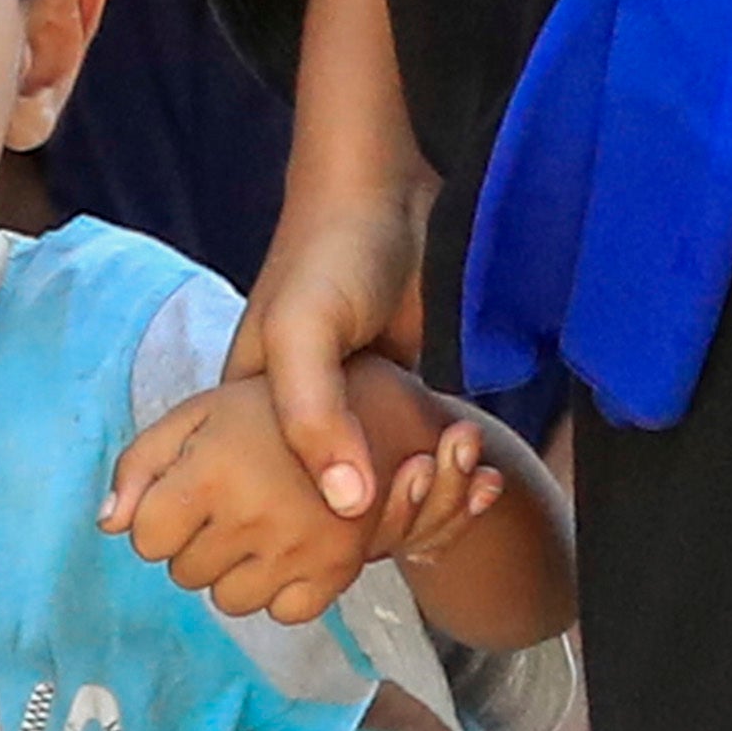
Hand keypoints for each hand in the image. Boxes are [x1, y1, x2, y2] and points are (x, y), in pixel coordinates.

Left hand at [110, 365, 474, 623]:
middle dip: (197, 544)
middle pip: (185, 574)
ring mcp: (299, 549)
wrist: (367, 412)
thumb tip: (109, 526)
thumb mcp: (194, 417)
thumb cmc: (267, 413)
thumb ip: (139, 465)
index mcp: (213, 473)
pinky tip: (288, 552)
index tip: (187, 496)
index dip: (160, 519)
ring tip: (257, 530)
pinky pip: (284, 615)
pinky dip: (281, 592)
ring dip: (234, 573)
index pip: (146, 540)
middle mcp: (254, 516)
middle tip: (230, 505)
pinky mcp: (337, 571)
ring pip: (229, 602)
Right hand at [225, 161, 437, 537]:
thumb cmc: (329, 254)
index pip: (263, 508)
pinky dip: (454, 477)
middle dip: (387, 520)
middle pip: (333, 512)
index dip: (305, 534)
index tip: (363, 533)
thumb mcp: (303, 330)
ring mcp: (356, 419)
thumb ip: (313, 415)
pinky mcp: (406, 408)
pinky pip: (424, 464)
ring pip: (387, 494)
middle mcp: (299, 426)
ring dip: (432, 500)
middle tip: (428, 483)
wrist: (392, 196)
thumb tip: (346, 506)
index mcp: (247, 418)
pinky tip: (485, 474)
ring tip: (467, 465)